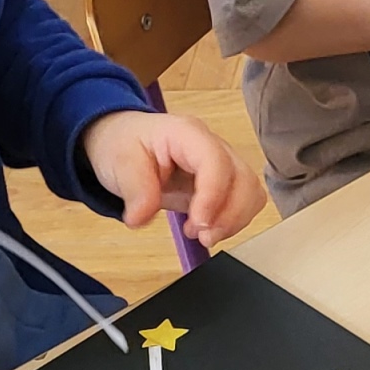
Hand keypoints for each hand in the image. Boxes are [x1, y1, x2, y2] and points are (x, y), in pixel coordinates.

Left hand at [82, 110, 260, 244]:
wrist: (124, 143)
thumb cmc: (124, 144)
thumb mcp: (119, 162)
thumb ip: (134, 190)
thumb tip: (142, 218)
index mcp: (187, 133)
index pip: (215, 161)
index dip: (213, 195)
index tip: (199, 223)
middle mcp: (212, 146)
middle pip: (243, 178)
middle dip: (229, 214)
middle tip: (202, 236)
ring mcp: (221, 164)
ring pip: (250, 192)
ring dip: (233, 220)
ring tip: (202, 235)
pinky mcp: (223, 184)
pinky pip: (244, 203)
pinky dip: (233, 222)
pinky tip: (208, 230)